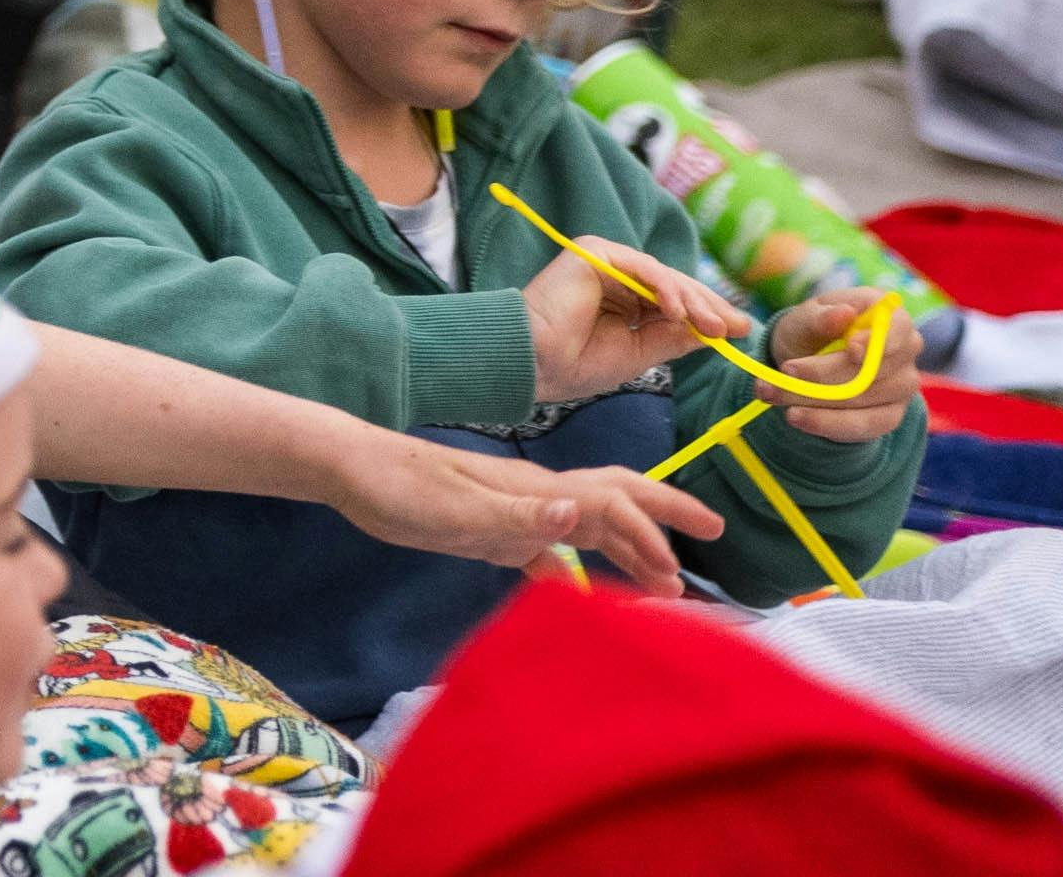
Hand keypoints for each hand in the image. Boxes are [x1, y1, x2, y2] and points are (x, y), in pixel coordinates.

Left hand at [320, 418, 713, 588]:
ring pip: (586, 525)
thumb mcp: (458, 507)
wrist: (349, 470)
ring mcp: (512, 509)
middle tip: (713, 534)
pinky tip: (578, 591)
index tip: (682, 569)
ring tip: (660, 581)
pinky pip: (545, 548)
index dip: (652, 533)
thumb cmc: (398, 487)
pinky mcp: (488, 528)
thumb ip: (520, 514)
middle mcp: (534, 494)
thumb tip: (582, 513)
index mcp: (535, 488)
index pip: (612, 505)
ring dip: (627, 548)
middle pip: (614, 499)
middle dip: (664, 515)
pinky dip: (572, 568)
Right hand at [521, 235, 750, 406]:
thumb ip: (674, 337)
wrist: (536, 361)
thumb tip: (716, 331)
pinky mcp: (594, 252)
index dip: (706, 316)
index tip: (739, 332)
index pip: (672, 303)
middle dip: (708, 308)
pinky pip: (642, 267)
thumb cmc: (576, 363)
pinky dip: (665, 288)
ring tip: (714, 327)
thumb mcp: (640, 353)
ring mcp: (604, 263)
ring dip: (693, 302)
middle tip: (737, 328)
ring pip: (662, 276)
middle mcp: (613, 278)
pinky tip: (680, 313)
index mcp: (620, 302)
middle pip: (673, 286)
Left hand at [757, 285, 927, 447]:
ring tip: (771, 393)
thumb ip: (821, 316)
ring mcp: (902, 387)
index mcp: (891, 317)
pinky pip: (863, 426)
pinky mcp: (889, 417)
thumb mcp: (805, 318)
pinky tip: (797, 417)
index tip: (851, 349)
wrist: (805, 360)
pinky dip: (826, 423)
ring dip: (814, 399)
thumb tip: (843, 313)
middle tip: (782, 373)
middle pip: (874, 370)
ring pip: (862, 399)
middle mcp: (906, 352)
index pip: (898, 328)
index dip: (877, 341)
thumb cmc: (811, 331)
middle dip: (823, 374)